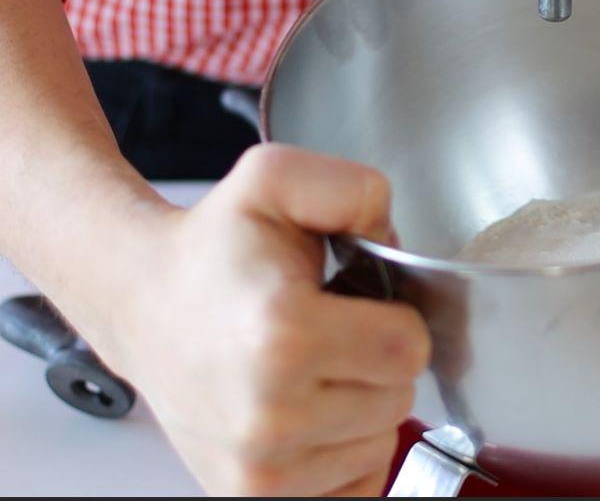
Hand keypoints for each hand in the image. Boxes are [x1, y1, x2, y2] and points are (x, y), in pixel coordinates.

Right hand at [103, 145, 428, 495]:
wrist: (143, 301)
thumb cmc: (213, 249)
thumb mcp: (278, 178)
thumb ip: (356, 188)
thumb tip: (393, 240)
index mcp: (282, 334)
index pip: (409, 348)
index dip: (395, 317)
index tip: (354, 301)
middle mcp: (267, 413)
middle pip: (399, 397)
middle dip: (377, 358)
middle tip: (328, 329)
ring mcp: (258, 467)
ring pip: (380, 441)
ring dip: (360, 402)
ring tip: (309, 367)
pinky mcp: (251, 496)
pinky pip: (355, 483)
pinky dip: (343, 448)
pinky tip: (308, 409)